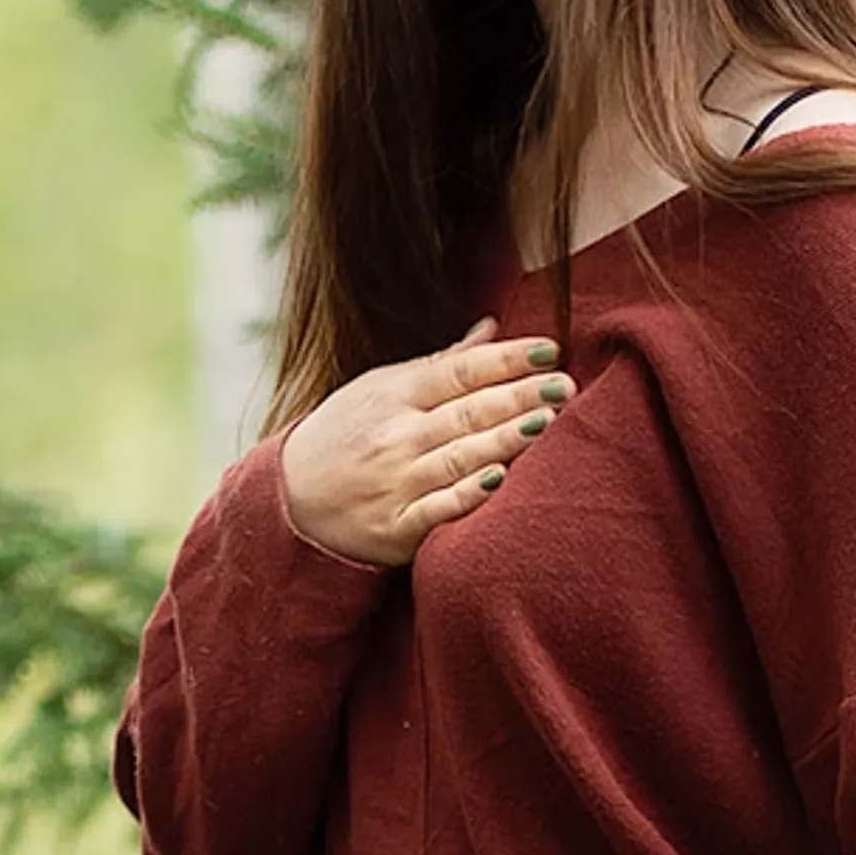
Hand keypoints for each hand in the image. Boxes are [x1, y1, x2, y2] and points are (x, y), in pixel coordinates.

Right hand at [279, 326, 561, 567]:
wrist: (290, 501)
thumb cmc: (346, 436)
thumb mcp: (379, 388)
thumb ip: (438, 364)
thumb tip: (491, 327)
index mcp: (395, 394)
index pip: (460, 370)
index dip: (507, 359)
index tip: (550, 351)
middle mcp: (396, 435)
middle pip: (468, 411)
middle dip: (520, 395)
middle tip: (566, 385)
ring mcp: (396, 482)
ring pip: (459, 456)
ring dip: (506, 438)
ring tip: (548, 422)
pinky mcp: (395, 527)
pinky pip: (437, 509)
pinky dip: (467, 494)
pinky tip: (500, 477)